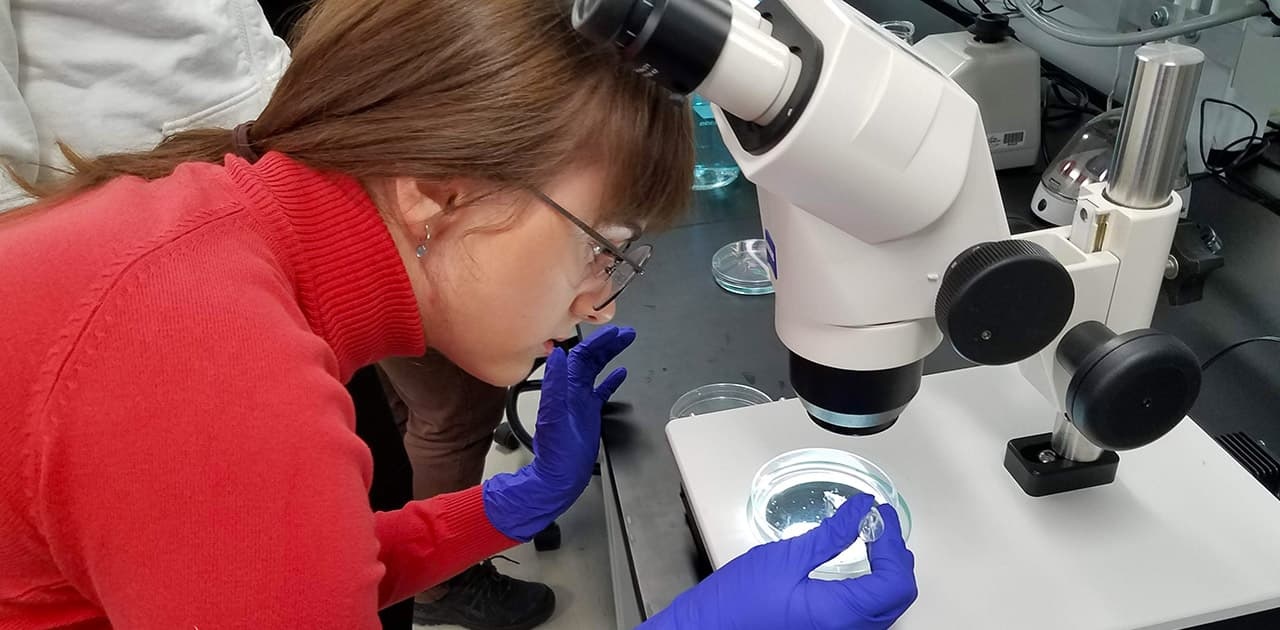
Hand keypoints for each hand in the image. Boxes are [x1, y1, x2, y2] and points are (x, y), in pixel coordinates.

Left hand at [482, 325, 635, 540]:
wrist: (558, 475)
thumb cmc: (554, 450)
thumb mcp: (553, 414)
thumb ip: (554, 383)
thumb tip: (558, 355)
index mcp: (564, 387)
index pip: (581, 355)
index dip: (598, 342)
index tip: (614, 333)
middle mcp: (572, 390)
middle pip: (591, 358)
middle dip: (608, 343)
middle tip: (627, 333)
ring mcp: (581, 400)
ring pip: (597, 370)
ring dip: (611, 355)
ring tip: (626, 342)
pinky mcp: (589, 413)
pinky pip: (602, 390)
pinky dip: (611, 380)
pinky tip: (621, 372)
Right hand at [642, 494, 916, 629]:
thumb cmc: (735, 604)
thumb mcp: (784, 559)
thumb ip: (830, 535)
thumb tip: (862, 511)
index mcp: (839, 615)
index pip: (895, 581)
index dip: (894, 543)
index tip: (881, 516)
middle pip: (897, 596)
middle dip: (894, 554)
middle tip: (878, 522)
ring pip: (885, 608)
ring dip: (885, 571)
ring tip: (871, 538)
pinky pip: (867, 616)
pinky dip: (871, 588)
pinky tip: (858, 566)